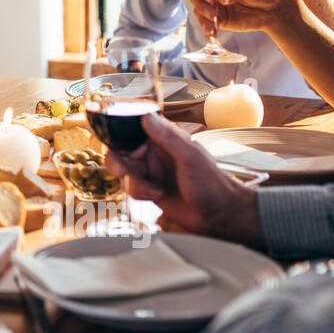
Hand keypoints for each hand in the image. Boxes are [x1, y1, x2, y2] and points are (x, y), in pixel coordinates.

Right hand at [105, 113, 262, 245]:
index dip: (119, 134)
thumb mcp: (190, 157)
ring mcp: (151, 171)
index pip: (133, 128)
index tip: (115, 143)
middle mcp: (154, 153)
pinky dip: (139, 193)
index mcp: (164, 138)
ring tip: (152, 189)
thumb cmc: (212, 183)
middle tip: (126, 173)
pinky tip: (157, 196)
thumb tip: (147, 116)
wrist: (218, 215)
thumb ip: (168, 136)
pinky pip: (130, 188)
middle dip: (119, 164)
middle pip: (121, 151)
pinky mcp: (149, 189)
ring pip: (123, 171)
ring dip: (133, 183)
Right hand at [188, 0, 291, 35]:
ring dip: (203, 17)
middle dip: (201, 4)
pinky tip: (211, 34)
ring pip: (198, 10)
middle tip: (213, 11)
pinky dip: (207, 30)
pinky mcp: (218, 20)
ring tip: (213, 25)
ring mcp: (214, 6)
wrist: (274, 9)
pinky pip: (207, 25)